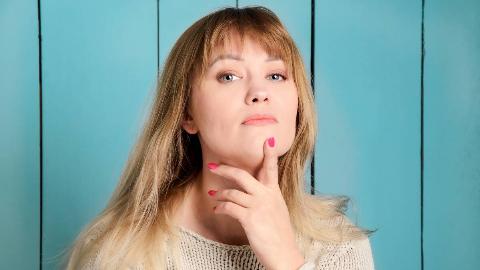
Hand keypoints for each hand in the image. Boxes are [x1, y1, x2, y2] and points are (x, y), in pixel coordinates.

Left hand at [207, 137, 304, 269]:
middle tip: (213, 166)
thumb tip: (254, 193)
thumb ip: (268, 198)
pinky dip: (220, 207)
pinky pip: (229, 207)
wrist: (284, 254)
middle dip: (225, 169)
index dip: (269, 153)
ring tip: (214, 195)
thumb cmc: (279, 234)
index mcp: (274, 192)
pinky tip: (217, 209)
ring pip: (232, 192)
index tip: (268, 139)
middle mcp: (266, 196)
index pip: (271, 168)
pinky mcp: (250, 219)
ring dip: (220, 193)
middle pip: (242, 175)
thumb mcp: (277, 210)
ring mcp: (258, 206)